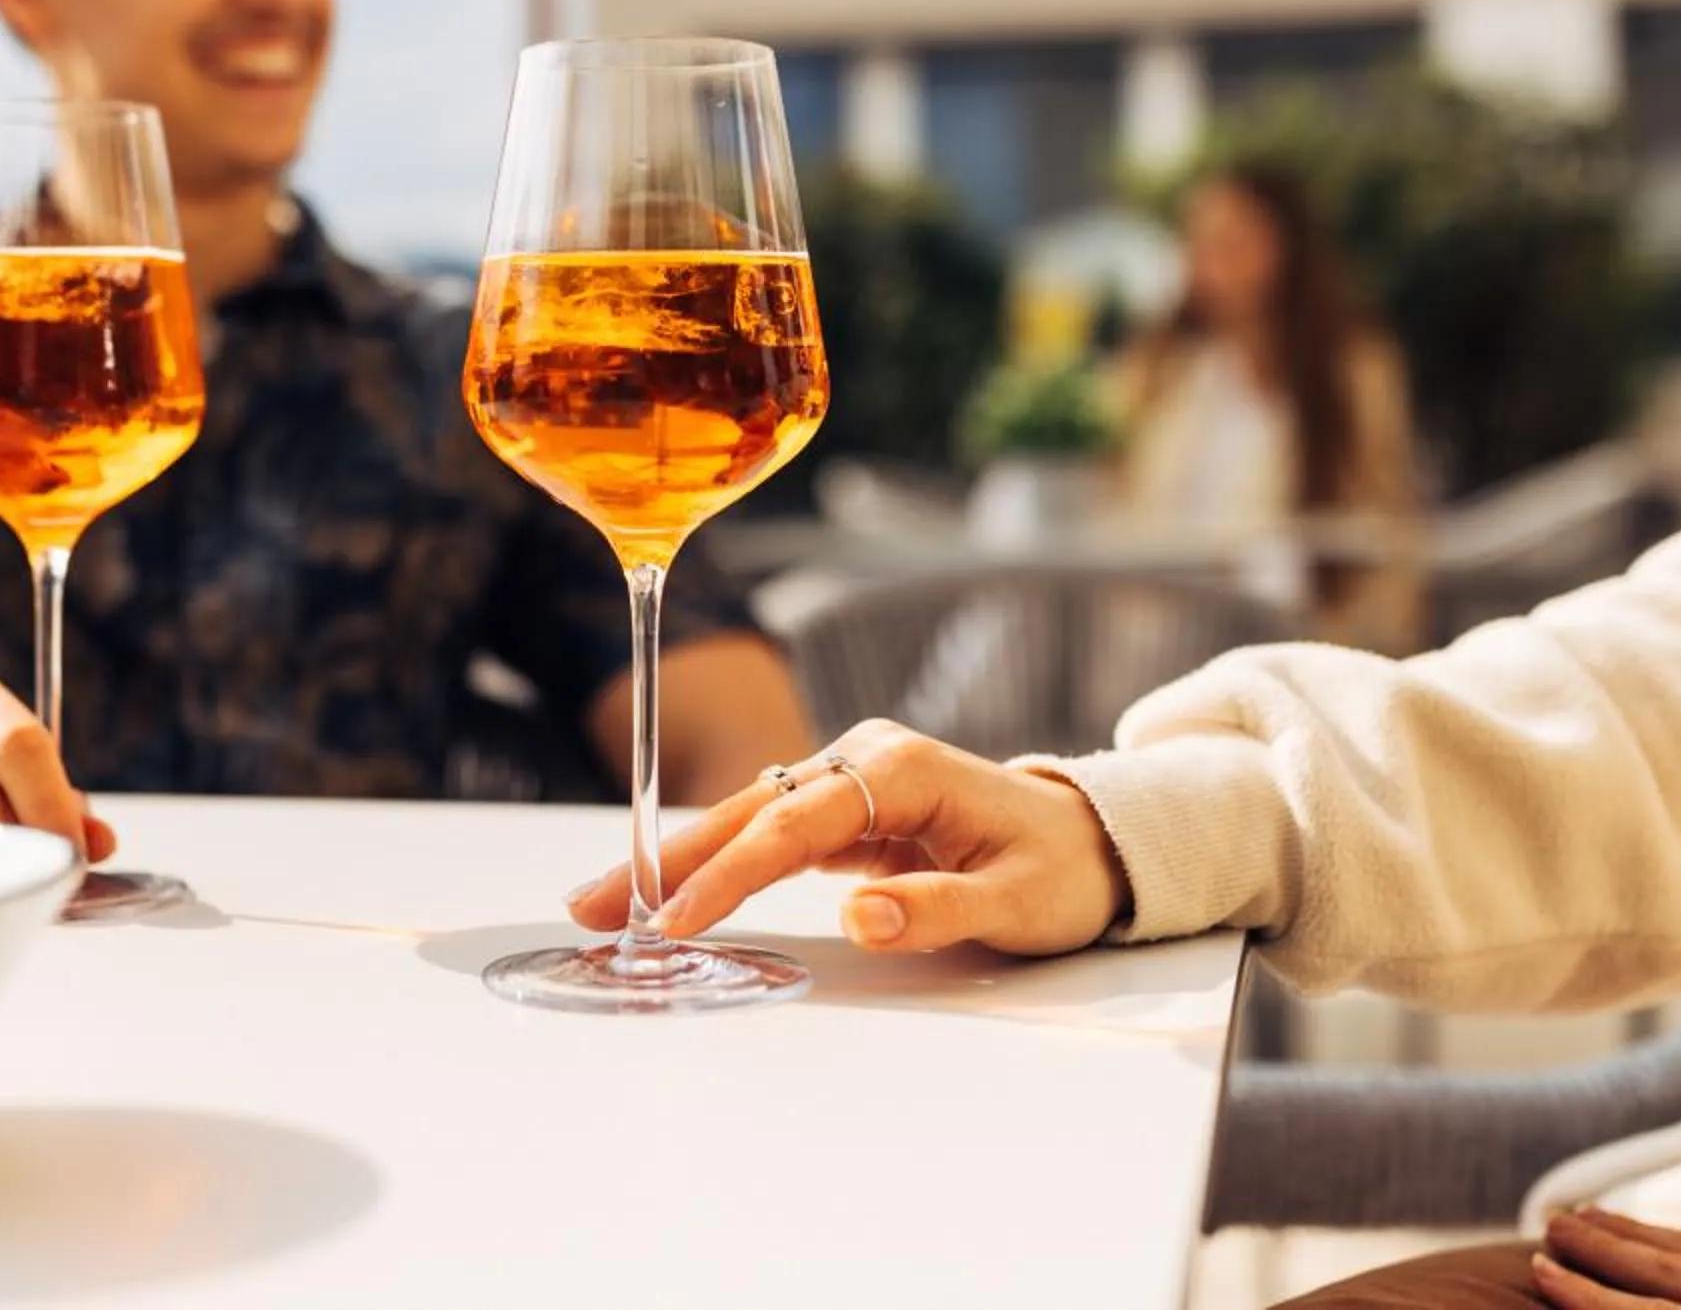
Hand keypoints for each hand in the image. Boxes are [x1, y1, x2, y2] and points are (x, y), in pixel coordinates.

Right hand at [564, 720, 1128, 955]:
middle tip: (588, 904)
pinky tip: (666, 893)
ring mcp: (850, 779)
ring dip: (675, 861)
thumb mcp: (1017, 905)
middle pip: (749, 809)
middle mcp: (864, 760)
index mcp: (901, 770)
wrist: (1092, 843)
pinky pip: (766, 835)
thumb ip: (937, 910)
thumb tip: (860, 916)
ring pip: (746, 819)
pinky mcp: (845, 807)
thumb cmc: (1059, 872)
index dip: (728, 873)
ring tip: (601, 901)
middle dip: (665, 859)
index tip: (674, 920)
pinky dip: (714, 864)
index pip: (793, 824)